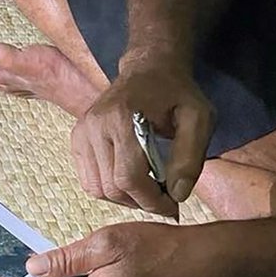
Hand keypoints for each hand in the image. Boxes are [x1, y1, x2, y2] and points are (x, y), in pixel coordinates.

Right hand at [71, 66, 214, 216]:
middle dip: (141, 202)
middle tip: (165, 199)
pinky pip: (88, 180)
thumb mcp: (199, 119)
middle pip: (111, 187)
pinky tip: (130, 178)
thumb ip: (190, 157)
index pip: (128, 177)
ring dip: (124, 198)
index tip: (173, 206)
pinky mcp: (77, 138)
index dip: (152, 201)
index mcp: (121, 119)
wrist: (148, 70)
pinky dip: (109, 188)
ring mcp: (81, 132)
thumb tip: (177, 194)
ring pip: (96, 188)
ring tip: (148, 189)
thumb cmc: (176, 93)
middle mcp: (94, 126)